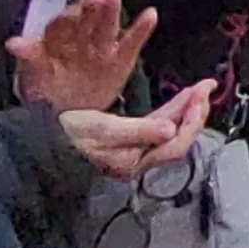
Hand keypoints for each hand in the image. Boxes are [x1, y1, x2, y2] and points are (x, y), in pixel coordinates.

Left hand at [7, 0, 153, 113]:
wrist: (68, 116)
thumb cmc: (48, 91)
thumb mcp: (33, 74)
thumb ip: (28, 56)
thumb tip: (12, 43)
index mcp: (56, 40)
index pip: (61, 26)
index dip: (65, 20)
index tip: (68, 13)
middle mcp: (79, 38)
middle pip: (85, 20)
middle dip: (89, 8)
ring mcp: (100, 47)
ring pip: (107, 26)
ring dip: (110, 11)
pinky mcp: (120, 58)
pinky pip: (131, 42)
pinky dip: (142, 29)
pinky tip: (150, 15)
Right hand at [59, 78, 214, 178]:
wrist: (44, 141)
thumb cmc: (68, 136)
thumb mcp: (102, 129)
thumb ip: (138, 131)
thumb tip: (170, 129)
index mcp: (133, 160)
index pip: (176, 144)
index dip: (192, 121)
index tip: (200, 95)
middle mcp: (138, 159)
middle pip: (177, 138)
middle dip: (195, 112)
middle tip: (205, 87)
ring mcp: (134, 151)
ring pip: (170, 132)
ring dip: (185, 110)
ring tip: (197, 91)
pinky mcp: (127, 140)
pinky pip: (158, 127)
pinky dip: (171, 111)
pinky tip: (177, 101)